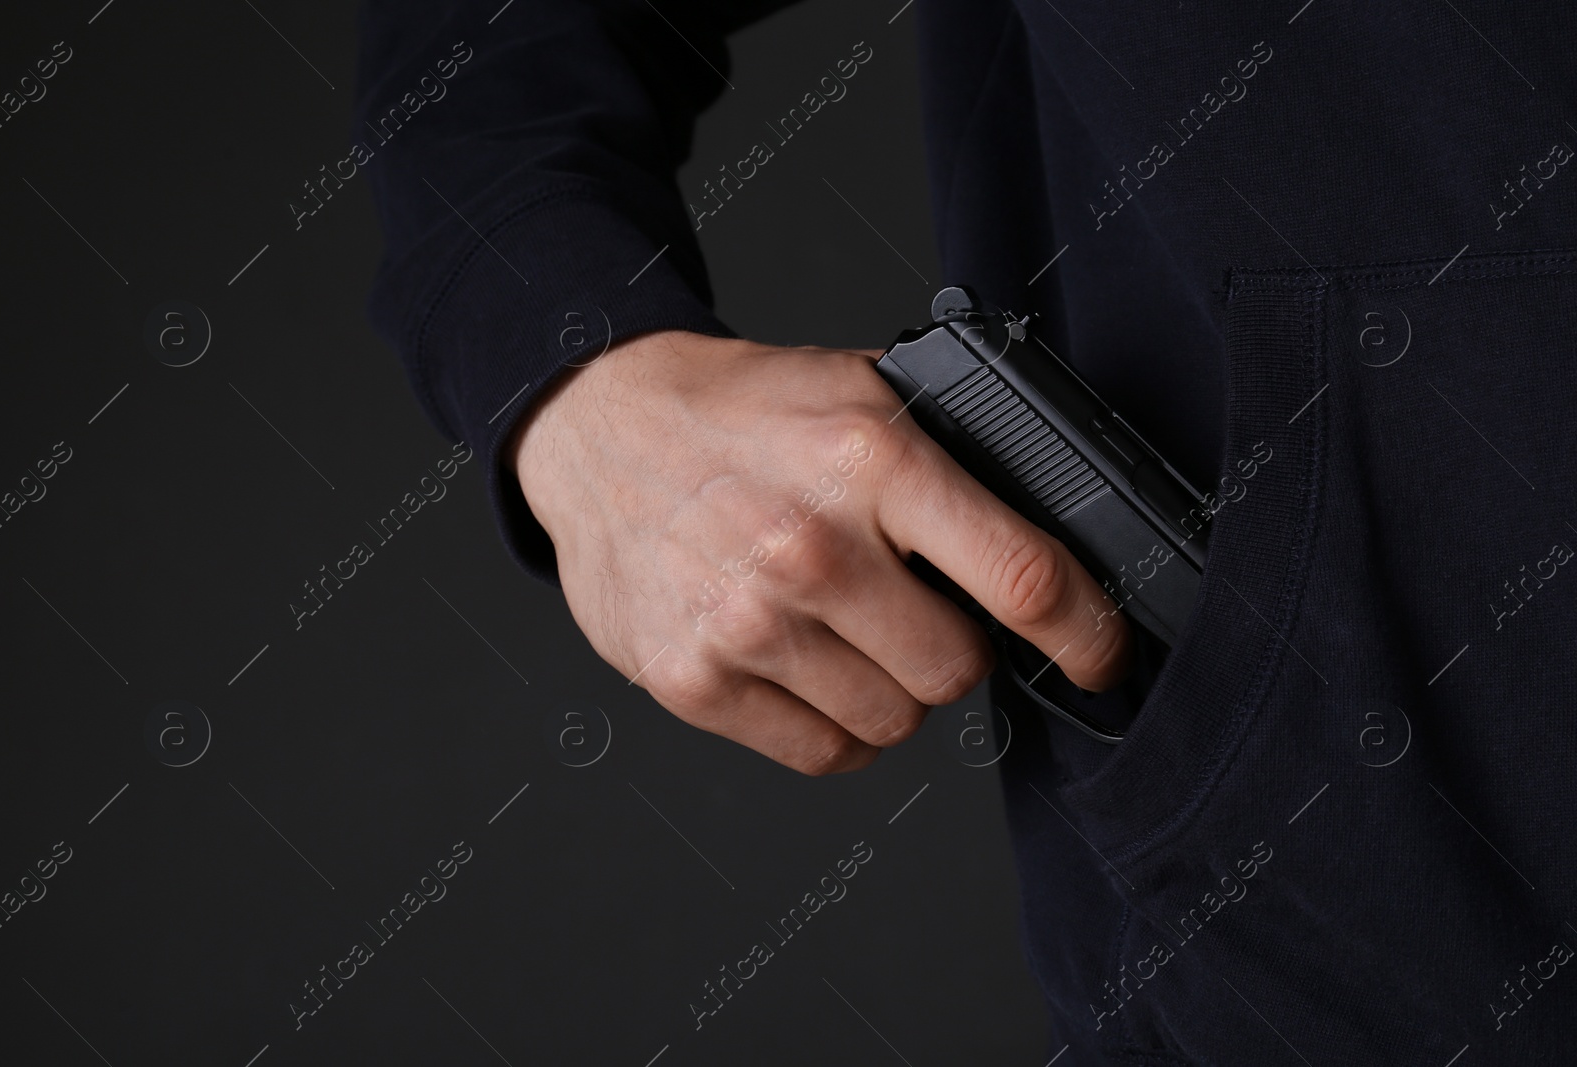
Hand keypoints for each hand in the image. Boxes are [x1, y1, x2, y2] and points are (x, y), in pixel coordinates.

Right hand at [509, 330, 1130, 773]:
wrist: (600, 428)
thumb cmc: (739, 414)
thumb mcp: (859, 390)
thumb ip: (951, 457)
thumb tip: (1056, 530)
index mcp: (869, 460)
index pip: (1020, 577)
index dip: (1085, 632)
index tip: (1102, 655)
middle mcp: (807, 547)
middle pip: (956, 671)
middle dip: (954, 650)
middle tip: (912, 608)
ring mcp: (745, 622)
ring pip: (894, 722)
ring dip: (892, 691)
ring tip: (846, 631)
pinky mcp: (694, 679)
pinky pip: (823, 754)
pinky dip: (836, 725)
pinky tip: (809, 668)